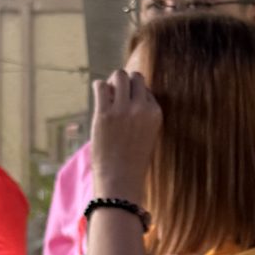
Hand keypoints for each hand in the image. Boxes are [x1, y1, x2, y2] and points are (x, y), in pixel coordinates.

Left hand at [89, 69, 160, 201]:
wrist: (120, 178)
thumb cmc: (132, 159)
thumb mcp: (148, 133)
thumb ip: (142, 114)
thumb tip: (129, 92)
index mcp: (155, 113)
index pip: (146, 89)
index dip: (134, 94)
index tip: (127, 105)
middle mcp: (141, 108)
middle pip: (134, 77)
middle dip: (124, 82)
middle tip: (116, 95)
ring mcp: (122, 110)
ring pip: (119, 76)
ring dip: (112, 82)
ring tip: (108, 96)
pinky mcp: (104, 114)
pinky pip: (101, 86)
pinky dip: (99, 87)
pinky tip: (99, 97)